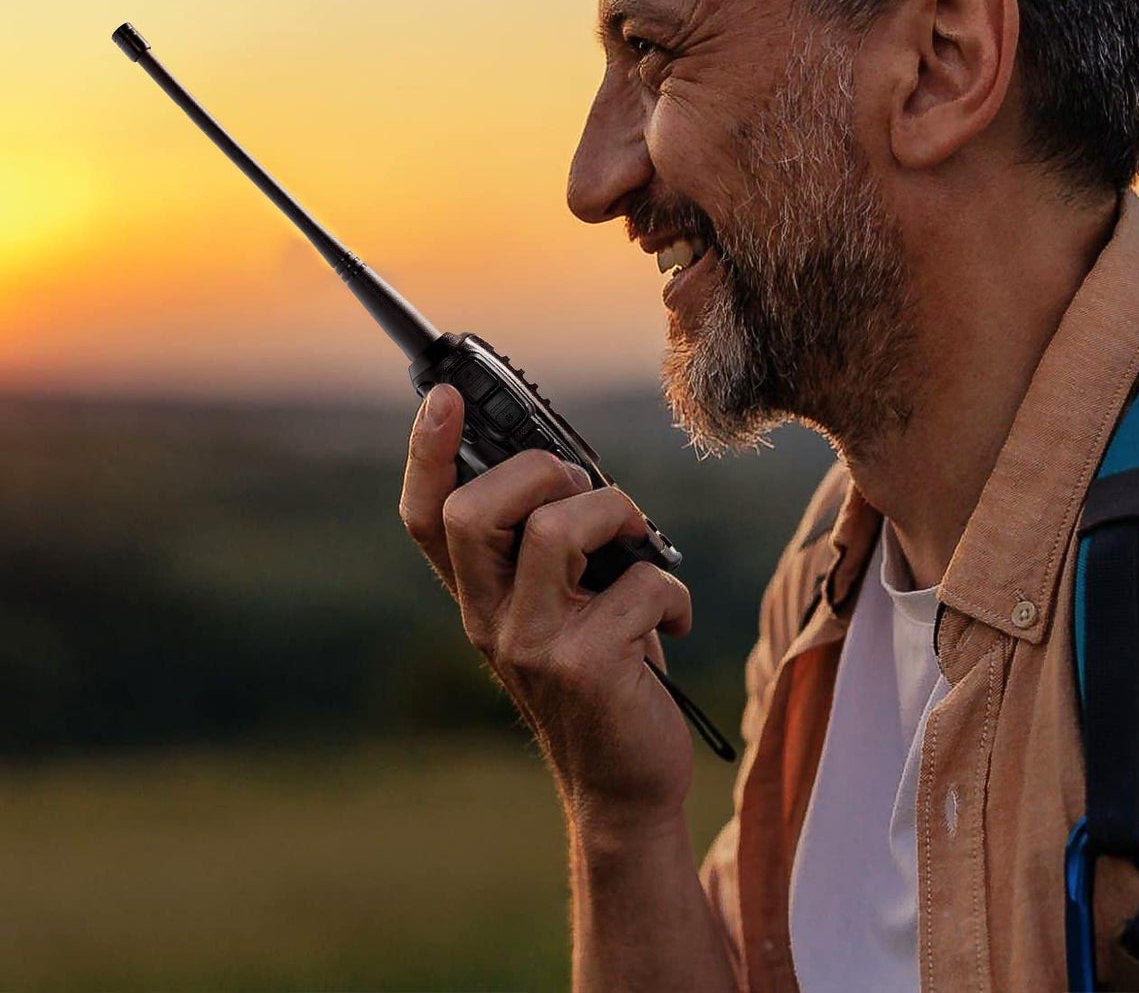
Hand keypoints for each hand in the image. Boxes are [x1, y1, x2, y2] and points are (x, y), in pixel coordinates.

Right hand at [399, 383, 695, 829]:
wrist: (625, 782)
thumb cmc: (607, 669)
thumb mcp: (566, 603)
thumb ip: (555, 544)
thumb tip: (572, 466)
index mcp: (479, 594)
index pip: (425, 517)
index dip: (427, 453)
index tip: (445, 395)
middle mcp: (487, 619)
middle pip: (474, 510)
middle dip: (540, 471)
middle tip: (584, 489)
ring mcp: (529, 645)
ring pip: (555, 531)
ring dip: (617, 514)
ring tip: (640, 543)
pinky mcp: (583, 668)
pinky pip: (636, 584)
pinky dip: (672, 592)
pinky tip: (673, 620)